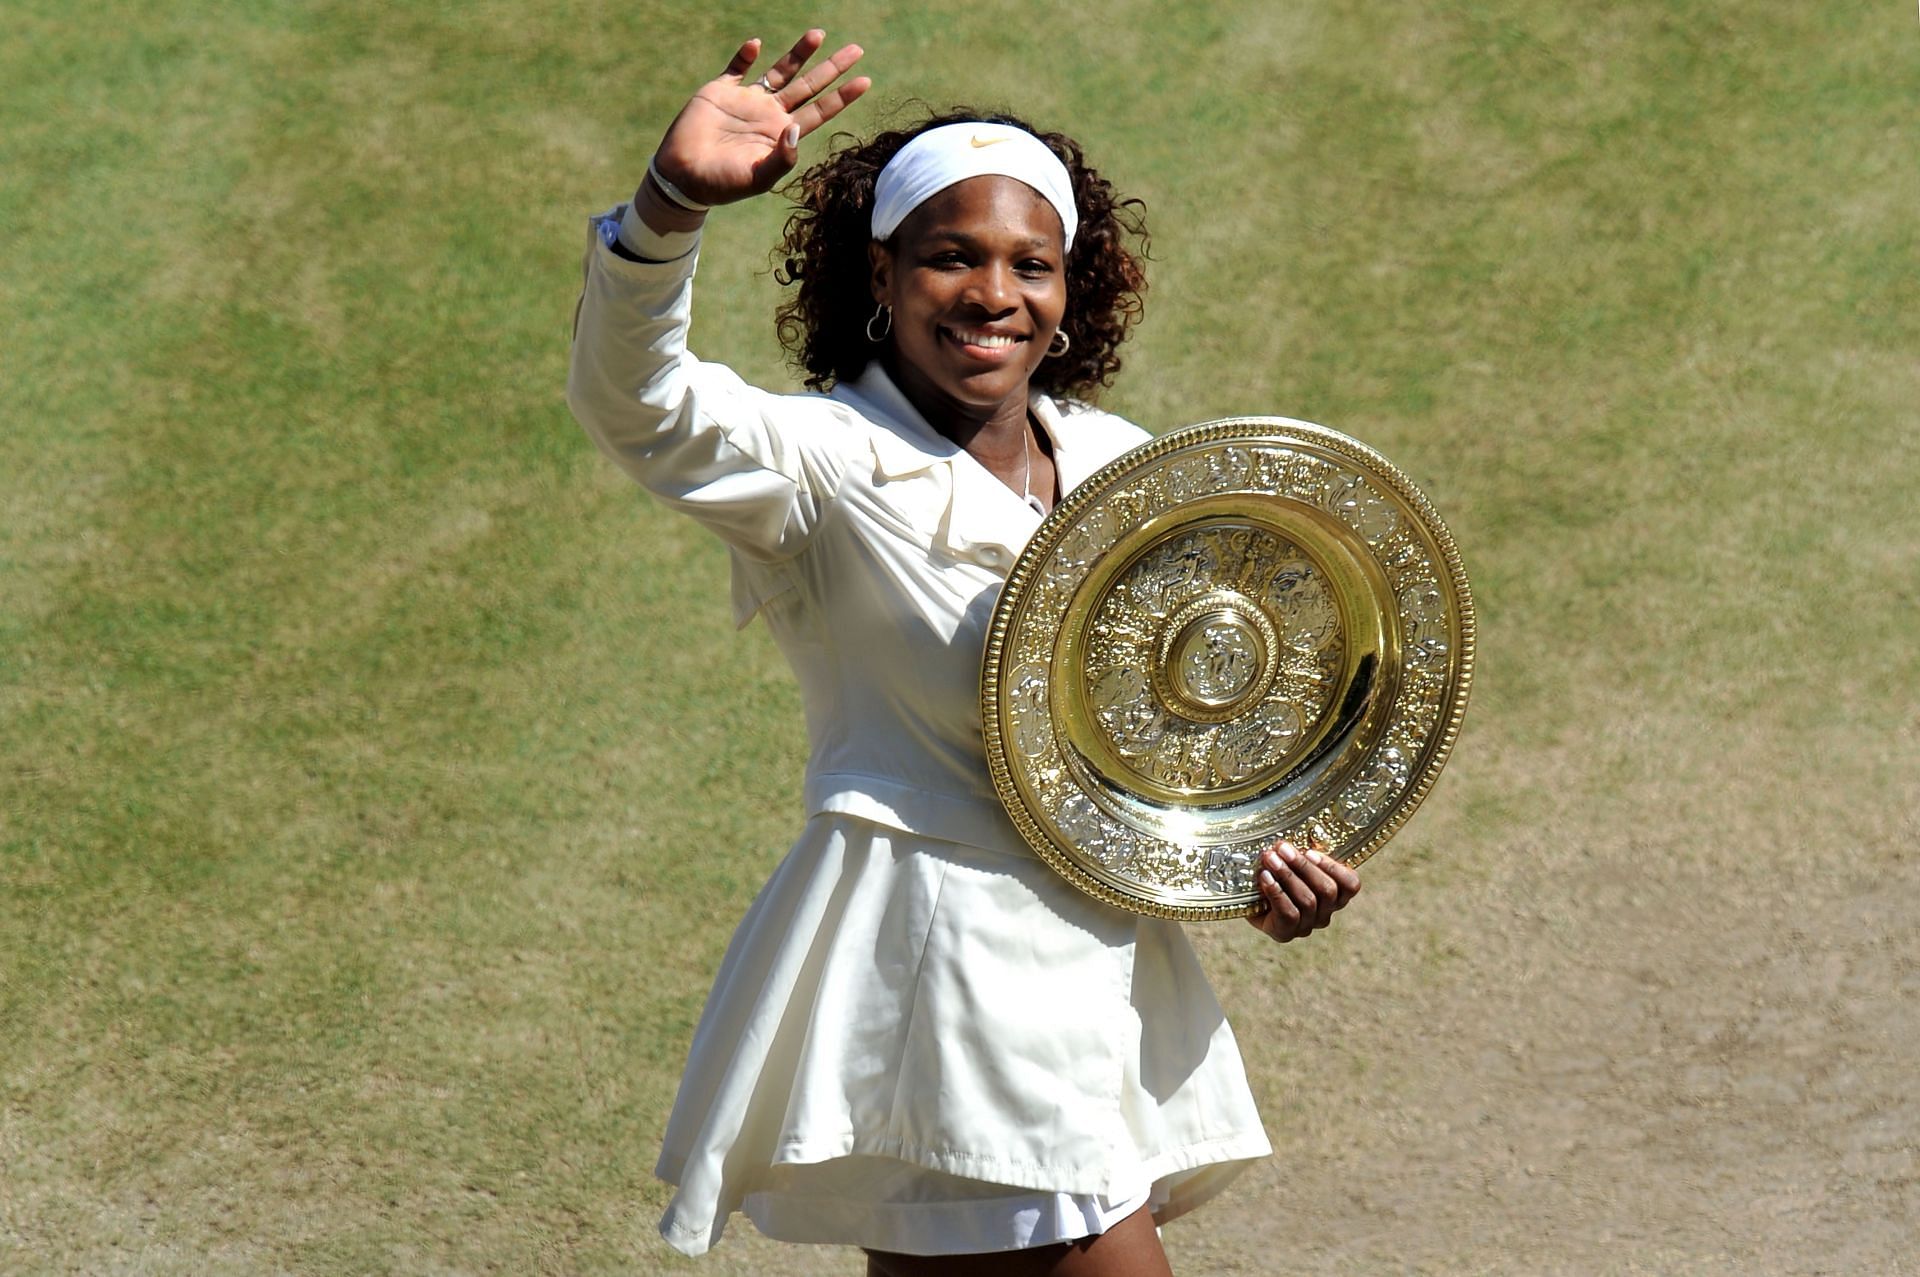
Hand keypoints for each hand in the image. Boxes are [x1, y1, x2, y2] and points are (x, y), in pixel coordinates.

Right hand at [650, 30, 869, 207]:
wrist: (683, 176)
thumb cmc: (722, 184)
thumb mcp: (758, 178)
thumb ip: (781, 158)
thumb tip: (796, 128)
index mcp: (782, 134)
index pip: (820, 112)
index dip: (842, 97)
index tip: (865, 81)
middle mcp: (770, 114)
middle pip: (808, 86)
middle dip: (832, 68)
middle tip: (857, 50)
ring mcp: (747, 100)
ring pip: (780, 71)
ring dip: (798, 53)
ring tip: (818, 34)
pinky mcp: (720, 90)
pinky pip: (736, 68)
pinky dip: (745, 55)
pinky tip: (756, 45)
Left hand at [1246, 836, 1359, 942]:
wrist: (1246, 900)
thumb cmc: (1274, 875)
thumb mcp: (1291, 862)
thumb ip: (1301, 853)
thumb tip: (1295, 834)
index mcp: (1335, 895)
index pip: (1351, 884)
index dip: (1334, 868)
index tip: (1310, 851)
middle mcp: (1325, 913)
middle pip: (1327, 891)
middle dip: (1303, 867)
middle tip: (1282, 848)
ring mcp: (1307, 925)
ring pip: (1308, 901)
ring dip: (1287, 876)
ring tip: (1270, 859)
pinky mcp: (1286, 933)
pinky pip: (1288, 914)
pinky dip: (1276, 893)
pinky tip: (1265, 878)